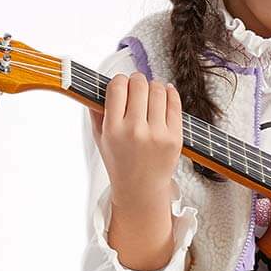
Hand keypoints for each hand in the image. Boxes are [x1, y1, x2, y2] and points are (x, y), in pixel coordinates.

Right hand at [91, 71, 183, 208]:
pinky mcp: (174, 138)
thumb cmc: (120, 163)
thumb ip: (97, 112)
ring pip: (158, 90)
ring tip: (151, 91)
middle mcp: (135, 131)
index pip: (117, 87)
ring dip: (153, 85)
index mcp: (113, 129)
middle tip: (137, 84)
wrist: (141, 190)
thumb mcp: (101, 139)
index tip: (121, 83)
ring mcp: (157, 134)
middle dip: (137, 80)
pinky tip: (166, 92)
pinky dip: (171, 93)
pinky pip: (175, 104)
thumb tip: (96, 85)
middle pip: (139, 85)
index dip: (119, 80)